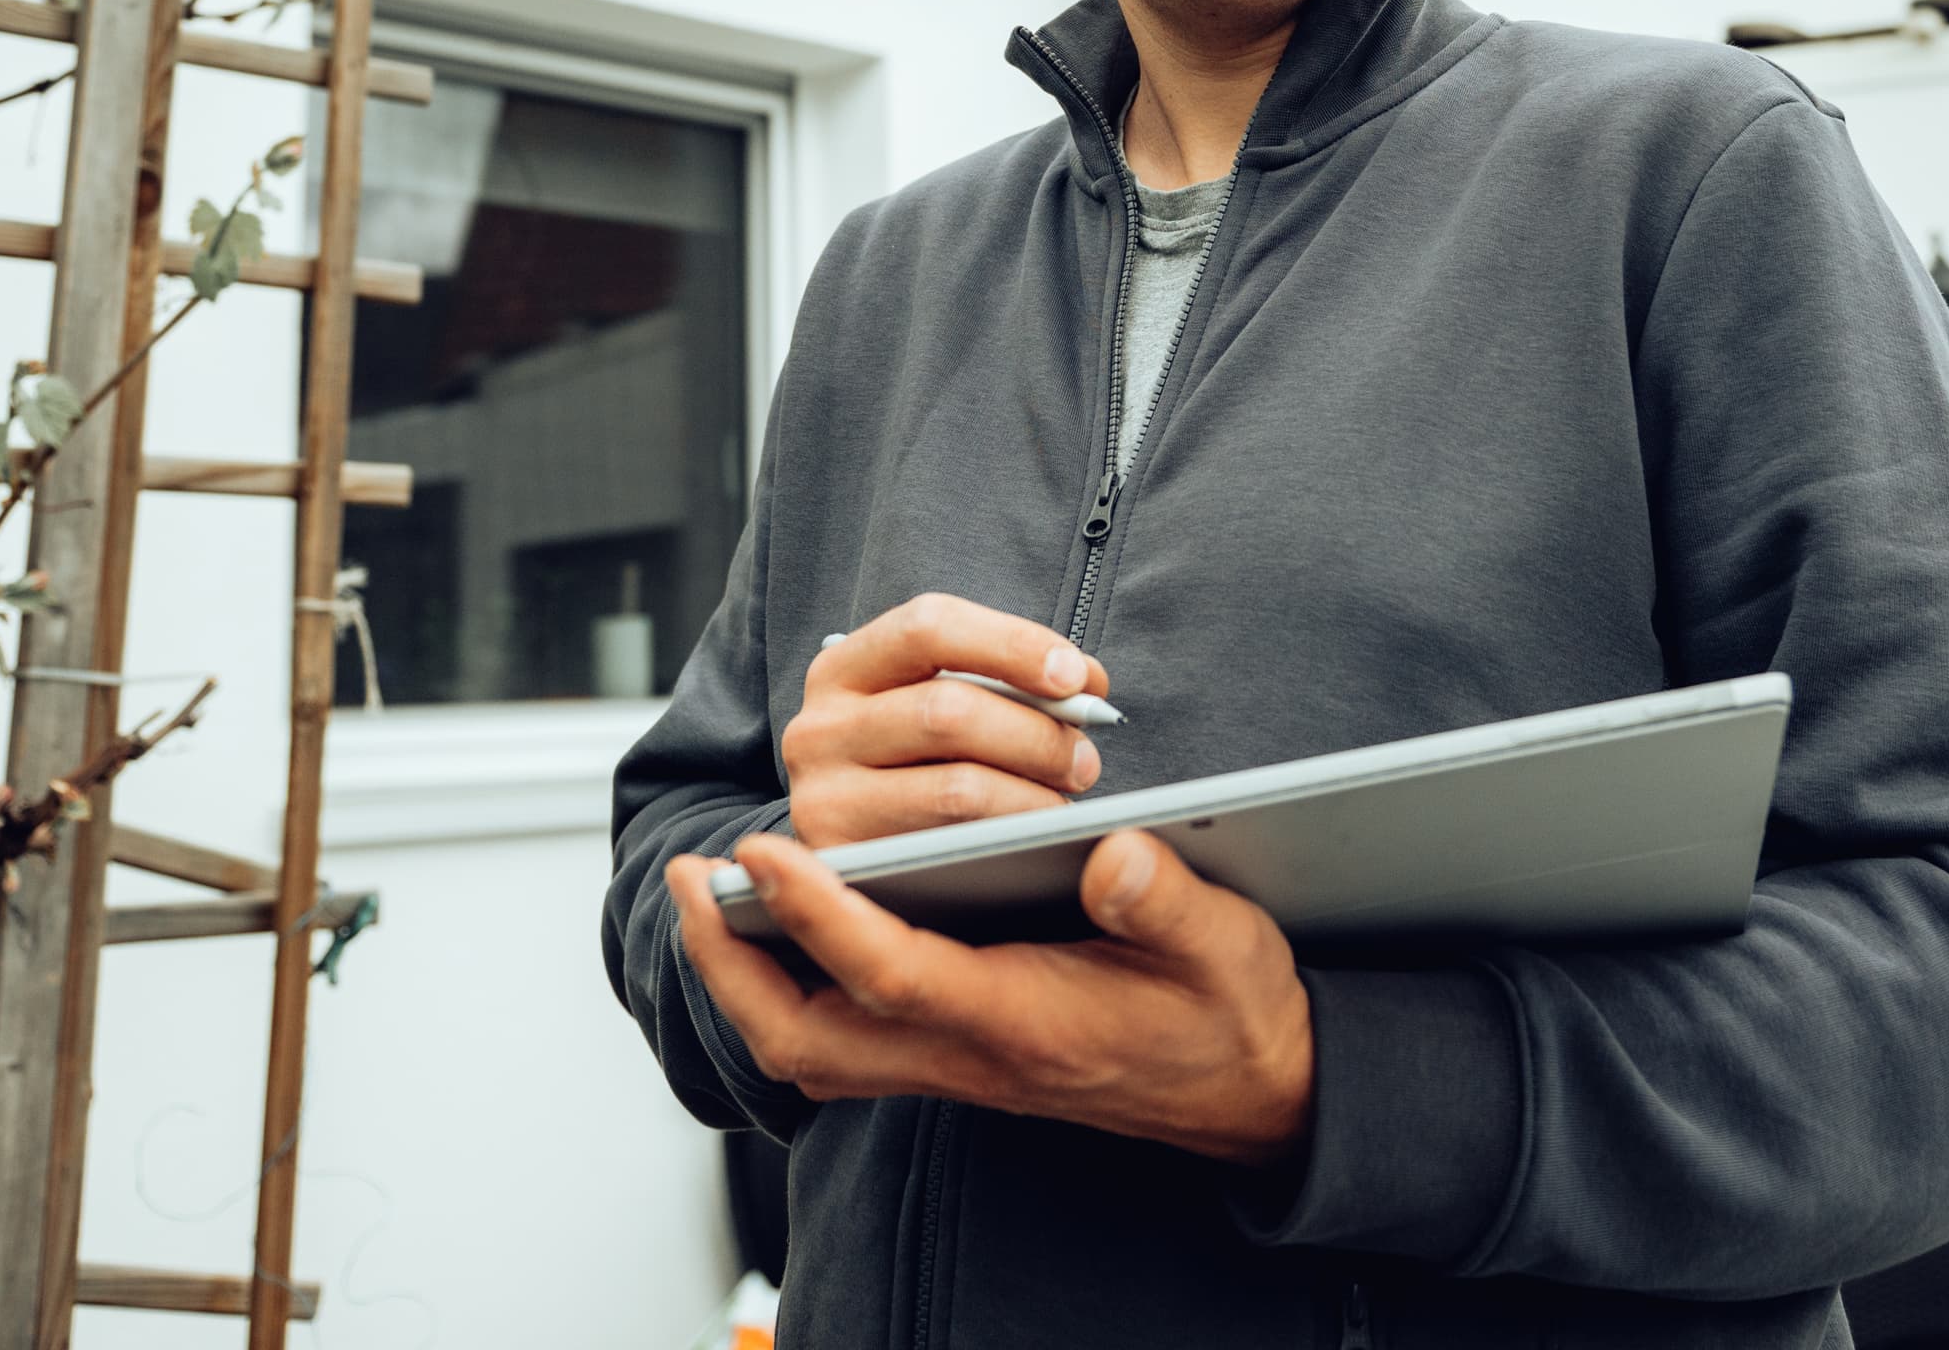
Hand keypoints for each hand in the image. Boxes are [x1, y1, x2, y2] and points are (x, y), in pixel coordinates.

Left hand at [666, 826, 1314, 1163]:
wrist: (1256, 1098)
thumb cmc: (1233, 1013)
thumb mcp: (1229, 946)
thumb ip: (1168, 901)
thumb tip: (1110, 851)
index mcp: (1030, 1024)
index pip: (895, 975)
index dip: (819, 914)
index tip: (760, 850)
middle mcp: (974, 1055)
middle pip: (810, 1038)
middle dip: (734, 964)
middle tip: (693, 878)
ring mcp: (958, 1064)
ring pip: (813, 1048)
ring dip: (748, 980)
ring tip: (715, 897)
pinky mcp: (958, 1055)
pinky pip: (841, 1040)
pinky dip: (792, 991)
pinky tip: (787, 929)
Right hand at [782, 594, 1109, 849]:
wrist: (850, 852)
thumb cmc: (912, 763)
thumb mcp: (937, 704)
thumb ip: (1004, 682)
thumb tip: (1086, 683)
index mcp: (845, 669)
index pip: (929, 627)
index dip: (1012, 645)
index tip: (1076, 677)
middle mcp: (818, 728)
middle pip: (948, 712)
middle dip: (1037, 735)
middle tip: (1085, 759)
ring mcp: (822, 800)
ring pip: (956, 788)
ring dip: (1032, 795)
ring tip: (1066, 801)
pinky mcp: (845, 864)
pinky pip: (948, 849)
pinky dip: (1006, 841)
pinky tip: (1030, 840)